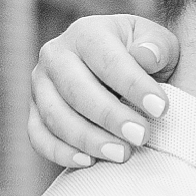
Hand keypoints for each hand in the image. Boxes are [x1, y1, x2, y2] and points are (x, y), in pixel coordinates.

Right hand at [28, 16, 178, 169]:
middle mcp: (55, 55)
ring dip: (89, 139)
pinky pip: (39, 136)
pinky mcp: (34, 113)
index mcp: (87, 32)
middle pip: (77, 90)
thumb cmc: (144, 59)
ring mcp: (40, 85)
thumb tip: (146, 56)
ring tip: (123, 154)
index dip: (134, 85)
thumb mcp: (158, 45)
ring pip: (56, 116)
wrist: (119, 74)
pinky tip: (89, 162)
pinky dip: (61, 152)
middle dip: (111, 116)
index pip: (107, 60)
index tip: (160, 108)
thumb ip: (157, 48)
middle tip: (142, 136)